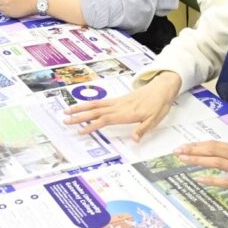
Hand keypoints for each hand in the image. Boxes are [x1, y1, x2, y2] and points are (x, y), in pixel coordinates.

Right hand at [64, 71, 180, 140]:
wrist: (162, 88)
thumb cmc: (159, 105)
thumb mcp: (155, 120)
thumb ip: (142, 129)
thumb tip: (134, 139)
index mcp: (126, 113)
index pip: (104, 120)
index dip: (91, 125)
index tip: (80, 130)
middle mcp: (118, 106)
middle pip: (95, 111)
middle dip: (79, 116)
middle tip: (65, 120)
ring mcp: (117, 102)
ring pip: (95, 105)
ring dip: (80, 108)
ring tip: (67, 111)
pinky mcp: (118, 99)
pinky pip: (100, 102)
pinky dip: (89, 104)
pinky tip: (82, 107)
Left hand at [174, 141, 227, 201]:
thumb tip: (221, 158)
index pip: (215, 144)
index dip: (198, 145)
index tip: (184, 146)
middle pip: (212, 150)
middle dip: (192, 150)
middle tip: (176, 151)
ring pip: (216, 161)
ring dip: (197, 160)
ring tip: (182, 160)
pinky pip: (227, 180)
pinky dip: (212, 179)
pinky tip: (200, 180)